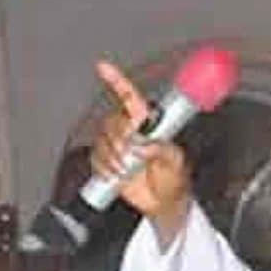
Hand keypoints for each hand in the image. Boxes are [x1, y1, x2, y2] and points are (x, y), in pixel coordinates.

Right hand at [90, 60, 191, 246]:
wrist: (162, 203)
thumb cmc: (173, 179)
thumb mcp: (175, 162)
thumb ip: (162, 149)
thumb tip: (143, 144)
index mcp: (148, 125)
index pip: (131, 99)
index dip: (117, 81)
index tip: (103, 68)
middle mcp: (130, 131)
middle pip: (112, 122)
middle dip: (120, 140)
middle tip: (133, 154)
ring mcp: (117, 145)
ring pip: (102, 141)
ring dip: (113, 157)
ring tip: (129, 169)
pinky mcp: (106, 160)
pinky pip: (95, 157)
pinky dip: (105, 167)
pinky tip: (117, 174)